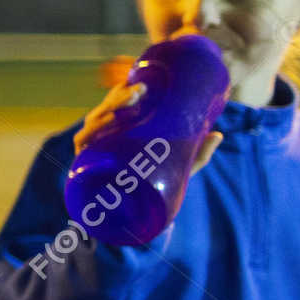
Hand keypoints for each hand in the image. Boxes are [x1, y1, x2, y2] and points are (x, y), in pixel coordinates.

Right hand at [73, 80, 221, 175]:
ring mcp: (93, 146)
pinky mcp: (85, 162)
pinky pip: (82, 141)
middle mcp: (106, 134)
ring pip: (94, 119)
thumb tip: (217, 134)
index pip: (119, 101)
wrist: (135, 216)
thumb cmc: (154, 186)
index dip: (126, 89)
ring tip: (129, 103)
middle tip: (140, 91)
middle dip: (120, 96)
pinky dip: (90, 133)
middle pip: (107, 107)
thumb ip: (198, 153)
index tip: (144, 83)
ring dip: (109, 108)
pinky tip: (105, 126)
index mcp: (124, 128)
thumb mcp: (180, 168)